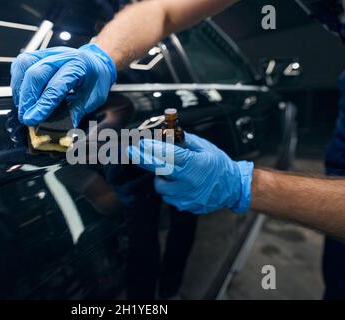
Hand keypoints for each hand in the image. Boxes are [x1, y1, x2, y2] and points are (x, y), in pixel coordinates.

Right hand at [10, 44, 116, 126]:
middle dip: (27, 99)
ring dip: (19, 89)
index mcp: (77, 65)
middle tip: (26, 117)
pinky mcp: (38, 55)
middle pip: (35, 73)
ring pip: (24, 65)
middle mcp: (60, 56)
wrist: (96, 61)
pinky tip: (22, 95)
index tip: (32, 119)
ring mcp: (47, 53)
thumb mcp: (94, 98)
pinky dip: (18, 81)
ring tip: (23, 107)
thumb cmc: (96, 79)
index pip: (55, 86)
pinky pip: (21, 64)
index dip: (42, 104)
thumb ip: (78, 111)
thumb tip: (66, 129)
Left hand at [127, 133, 253, 213]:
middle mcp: (189, 181)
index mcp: (195, 164)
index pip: (169, 155)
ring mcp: (186, 196)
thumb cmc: (219, 165)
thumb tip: (166, 134)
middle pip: (159, 170)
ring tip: (170, 171)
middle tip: (131, 151)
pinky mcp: (184, 205)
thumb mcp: (204, 148)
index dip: (152, 148)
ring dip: (160, 176)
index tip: (141, 143)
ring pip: (161, 185)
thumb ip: (184, 141)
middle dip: (143, 159)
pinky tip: (178, 182)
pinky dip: (168, 188)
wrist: (233, 188)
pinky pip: (168, 196)